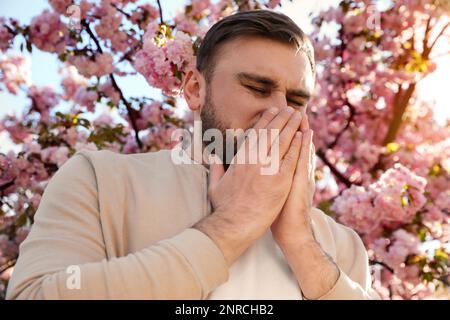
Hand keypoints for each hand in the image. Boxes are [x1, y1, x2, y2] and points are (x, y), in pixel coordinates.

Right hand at [194, 106, 302, 265]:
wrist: (235, 224)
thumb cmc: (224, 207)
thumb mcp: (215, 184)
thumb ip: (216, 168)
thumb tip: (213, 157)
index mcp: (240, 158)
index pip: (256, 133)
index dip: (266, 120)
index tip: (273, 111)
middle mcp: (254, 159)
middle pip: (271, 132)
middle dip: (282, 118)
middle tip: (290, 109)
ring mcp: (268, 168)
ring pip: (283, 141)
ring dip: (292, 126)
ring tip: (299, 116)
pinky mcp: (281, 179)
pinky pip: (292, 157)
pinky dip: (298, 145)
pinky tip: (303, 135)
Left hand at [270, 114, 315, 247]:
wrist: (290, 232)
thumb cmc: (275, 214)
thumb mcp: (273, 193)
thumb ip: (269, 178)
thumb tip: (256, 166)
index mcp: (284, 172)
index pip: (282, 148)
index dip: (280, 133)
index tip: (276, 117)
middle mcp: (292, 171)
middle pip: (292, 144)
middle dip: (290, 126)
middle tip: (291, 108)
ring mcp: (298, 176)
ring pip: (299, 149)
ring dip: (300, 131)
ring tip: (300, 113)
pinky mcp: (300, 182)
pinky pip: (302, 161)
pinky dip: (304, 147)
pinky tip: (306, 134)